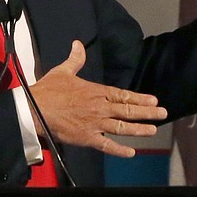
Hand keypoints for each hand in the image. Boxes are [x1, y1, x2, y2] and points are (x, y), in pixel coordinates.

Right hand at [30, 41, 167, 156]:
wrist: (34, 109)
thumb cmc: (48, 90)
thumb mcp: (63, 71)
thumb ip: (75, 59)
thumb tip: (77, 44)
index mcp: (96, 91)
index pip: (123, 94)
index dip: (140, 98)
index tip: (154, 100)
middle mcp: (100, 107)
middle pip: (128, 110)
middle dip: (147, 113)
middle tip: (163, 114)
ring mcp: (95, 123)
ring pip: (122, 127)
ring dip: (139, 129)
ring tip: (153, 130)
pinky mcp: (87, 137)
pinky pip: (106, 145)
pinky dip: (119, 150)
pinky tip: (131, 152)